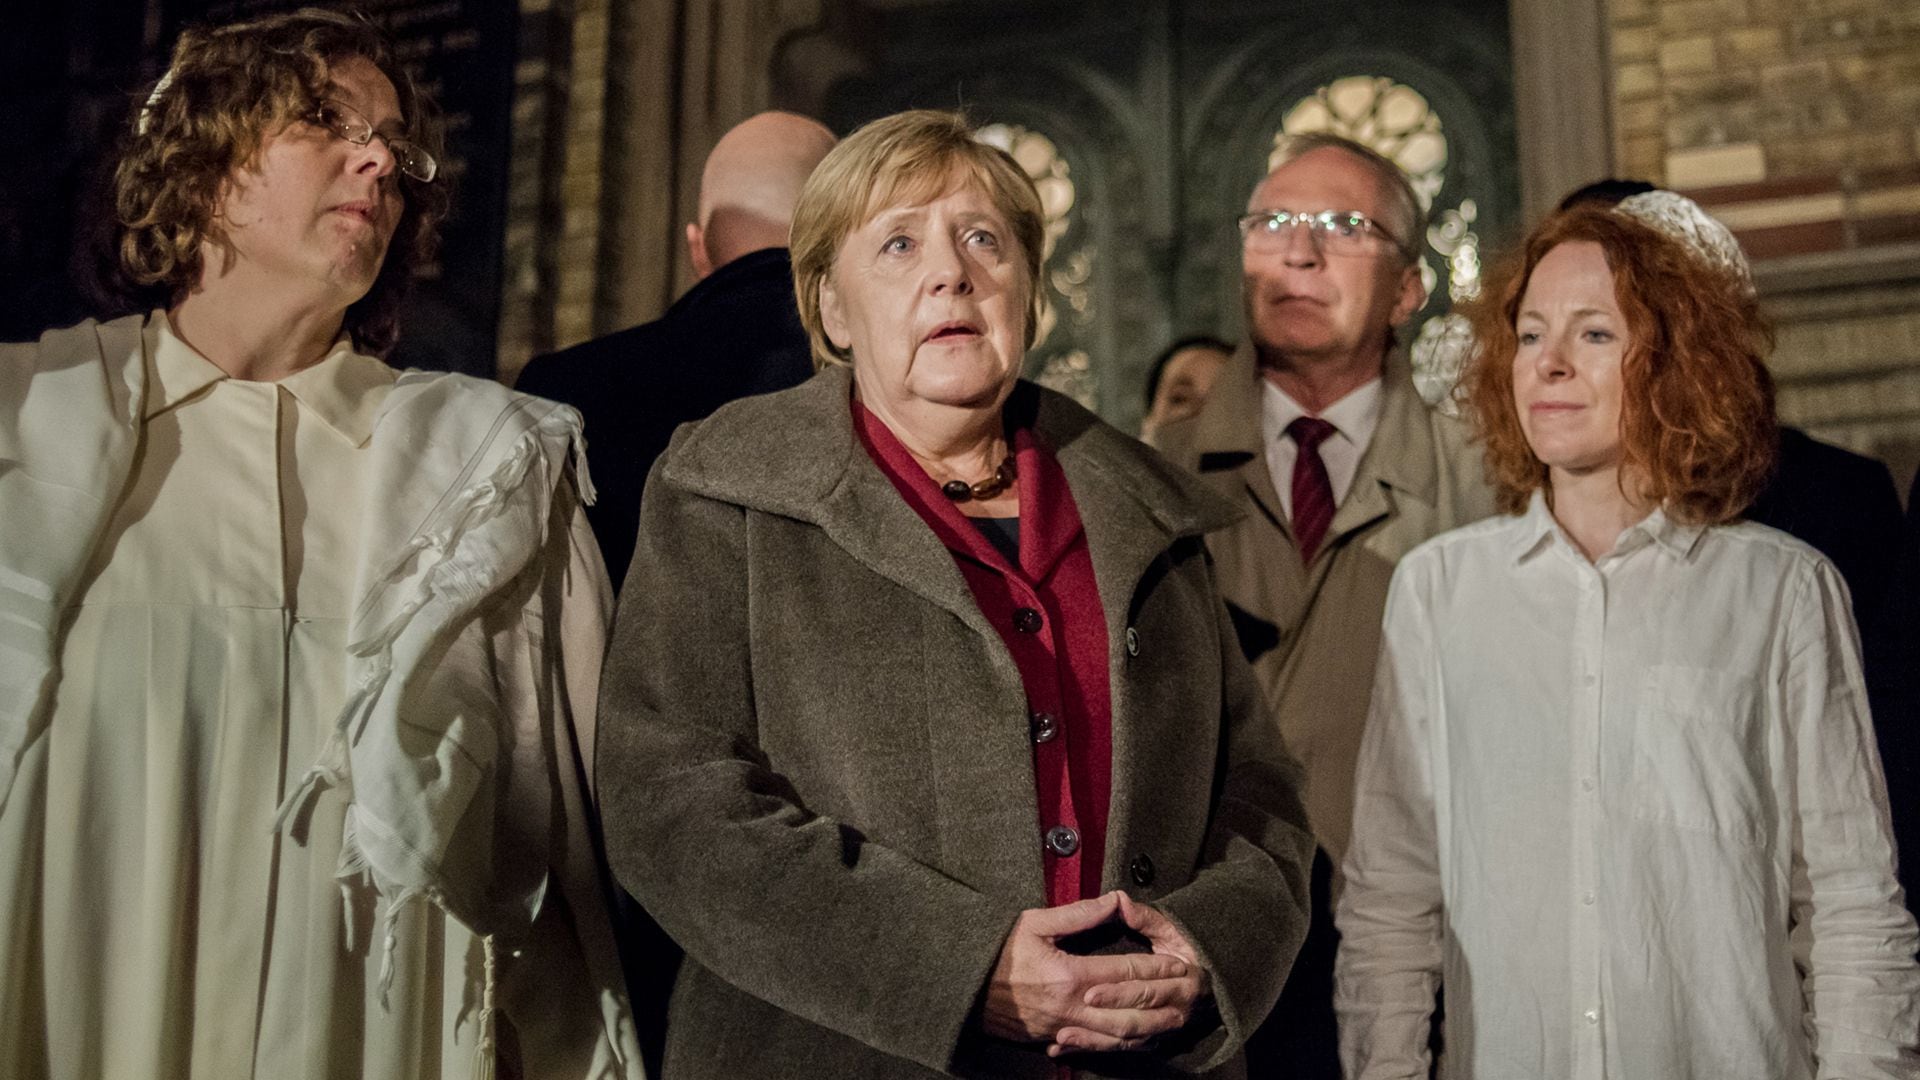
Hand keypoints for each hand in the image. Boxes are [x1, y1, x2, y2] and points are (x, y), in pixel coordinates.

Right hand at [982, 891, 1194, 1048]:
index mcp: (1068, 975)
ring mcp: (1061, 1028)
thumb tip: (1114, 900)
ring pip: (1116, 1037)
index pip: (1125, 971)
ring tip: (1172, 1022)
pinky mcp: (1052, 1039)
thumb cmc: (997, 950)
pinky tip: (1137, 1039)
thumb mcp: (1034, 922)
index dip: (1156, 968)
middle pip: (1129, 1012)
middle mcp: (1070, 1007)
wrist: (961, 987)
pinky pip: (1095, 1047)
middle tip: (1188, 997)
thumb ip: (1078, 914)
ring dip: (1149, 1031)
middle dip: (1162, 1004)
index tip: (1180, 964)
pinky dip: (1121, 1045)